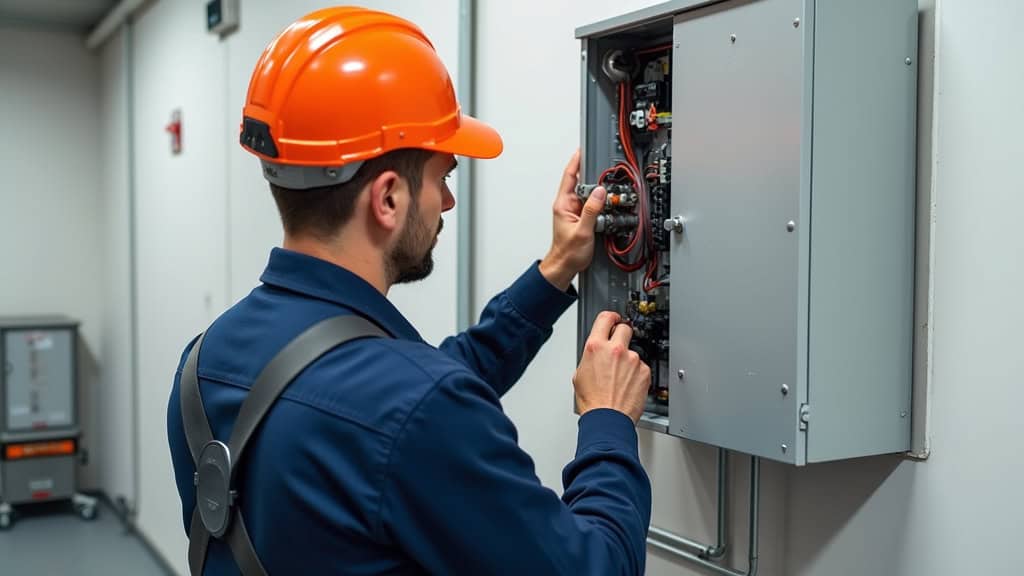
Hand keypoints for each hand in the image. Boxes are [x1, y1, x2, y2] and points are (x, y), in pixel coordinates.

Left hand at [539, 150, 605, 290]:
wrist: (564, 266)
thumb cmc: (567, 253)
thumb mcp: (582, 231)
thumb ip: (591, 210)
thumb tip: (600, 192)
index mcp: (562, 204)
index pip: (569, 176)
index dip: (576, 161)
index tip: (582, 149)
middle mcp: (567, 205)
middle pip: (581, 182)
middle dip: (593, 176)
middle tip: (605, 172)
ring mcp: (574, 211)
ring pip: (588, 194)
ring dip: (598, 191)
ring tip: (609, 189)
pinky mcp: (581, 218)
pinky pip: (591, 205)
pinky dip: (599, 202)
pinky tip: (606, 204)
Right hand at [572, 311, 651, 423]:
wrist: (608, 419)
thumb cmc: (593, 401)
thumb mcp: (580, 374)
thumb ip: (590, 357)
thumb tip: (595, 355)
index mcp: (596, 347)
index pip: (605, 318)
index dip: (611, 317)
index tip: (614, 319)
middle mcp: (615, 349)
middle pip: (624, 328)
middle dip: (622, 334)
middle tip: (619, 345)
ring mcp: (632, 360)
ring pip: (633, 352)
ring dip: (629, 361)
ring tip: (620, 379)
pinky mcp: (644, 371)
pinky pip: (642, 367)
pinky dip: (637, 374)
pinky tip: (628, 385)